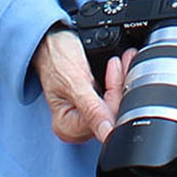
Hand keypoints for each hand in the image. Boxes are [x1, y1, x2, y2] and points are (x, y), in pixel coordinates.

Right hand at [33, 27, 130, 143]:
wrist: (52, 43)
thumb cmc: (55, 58)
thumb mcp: (73, 81)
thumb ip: (91, 109)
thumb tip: (107, 134)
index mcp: (67, 128)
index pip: (104, 121)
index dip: (115, 96)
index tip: (117, 70)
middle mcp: (77, 128)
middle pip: (113, 115)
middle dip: (121, 87)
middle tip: (124, 63)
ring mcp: (87, 118)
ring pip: (117, 106)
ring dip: (122, 83)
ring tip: (122, 63)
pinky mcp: (95, 109)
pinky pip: (115, 100)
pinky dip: (119, 83)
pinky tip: (118, 69)